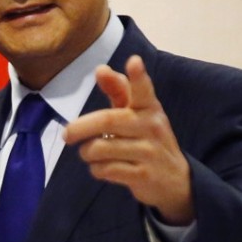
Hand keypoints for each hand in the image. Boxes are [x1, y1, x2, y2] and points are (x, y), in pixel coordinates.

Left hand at [63, 55, 192, 224]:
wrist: (175, 180)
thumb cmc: (147, 139)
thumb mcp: (137, 113)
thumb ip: (119, 91)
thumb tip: (101, 69)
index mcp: (149, 108)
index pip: (143, 90)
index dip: (138, 76)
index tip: (134, 61)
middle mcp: (152, 127)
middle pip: (107, 121)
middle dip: (79, 128)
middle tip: (66, 135)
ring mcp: (150, 152)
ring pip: (101, 148)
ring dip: (87, 152)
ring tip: (88, 153)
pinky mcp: (144, 175)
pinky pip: (106, 169)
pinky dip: (96, 169)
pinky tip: (101, 167)